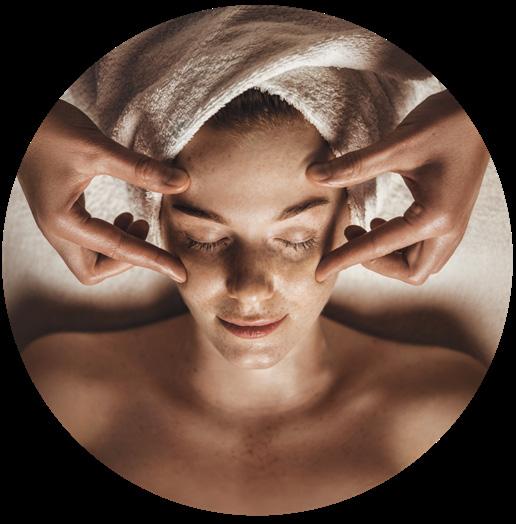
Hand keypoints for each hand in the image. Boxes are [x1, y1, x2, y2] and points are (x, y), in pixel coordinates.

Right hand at [17, 99, 189, 284]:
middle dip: (126, 261)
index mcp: (63, 222)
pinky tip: (124, 216)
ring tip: (139, 221)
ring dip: (119, 249)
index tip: (181, 272)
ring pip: (91, 259)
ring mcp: (56, 224)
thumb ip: (140, 169)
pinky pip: (89, 242)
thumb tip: (182, 183)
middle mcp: (56, 231)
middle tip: (147, 232)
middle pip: (94, 272)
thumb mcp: (98, 149)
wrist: (18, 118)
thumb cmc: (48, 129)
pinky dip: (111, 237)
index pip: (118, 251)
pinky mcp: (62, 214)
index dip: (155, 260)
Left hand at [306, 89, 490, 284]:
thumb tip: (314, 176)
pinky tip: (382, 223)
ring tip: (363, 229)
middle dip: (375, 262)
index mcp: (435, 217)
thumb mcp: (397, 145)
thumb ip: (355, 165)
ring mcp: (454, 226)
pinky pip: (425, 249)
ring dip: (389, 256)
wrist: (480, 111)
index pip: (379, 248)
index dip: (343, 260)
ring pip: (419, 265)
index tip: (319, 272)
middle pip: (408, 272)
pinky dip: (400, 247)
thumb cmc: (446, 124)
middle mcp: (449, 230)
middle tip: (349, 234)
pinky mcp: (451, 218)